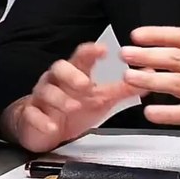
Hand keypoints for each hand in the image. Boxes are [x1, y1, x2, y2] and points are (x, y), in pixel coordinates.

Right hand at [2, 43, 141, 153]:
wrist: (44, 129)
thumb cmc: (73, 108)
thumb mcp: (101, 99)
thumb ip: (124, 89)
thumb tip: (148, 76)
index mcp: (74, 74)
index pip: (82, 57)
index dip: (91, 51)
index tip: (104, 49)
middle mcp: (56, 81)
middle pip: (59, 68)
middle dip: (72, 75)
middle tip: (86, 84)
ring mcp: (42, 98)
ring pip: (46, 92)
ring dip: (60, 99)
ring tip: (73, 106)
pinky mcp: (31, 116)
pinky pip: (33, 115)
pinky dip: (42, 121)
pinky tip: (51, 127)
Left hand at [119, 26, 179, 162]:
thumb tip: (151, 57)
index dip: (158, 34)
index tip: (136, 36)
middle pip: (176, 58)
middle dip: (148, 55)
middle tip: (127, 55)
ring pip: (178, 82)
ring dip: (151, 79)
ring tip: (130, 78)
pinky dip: (165, 112)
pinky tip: (149, 112)